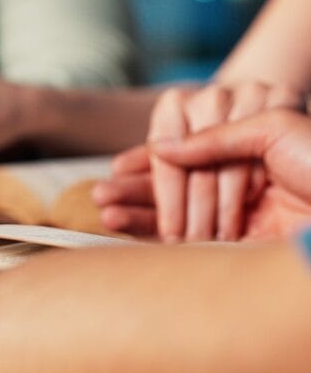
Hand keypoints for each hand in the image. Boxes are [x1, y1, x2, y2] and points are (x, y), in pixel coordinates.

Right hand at [95, 107, 310, 240]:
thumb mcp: (273, 126)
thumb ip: (214, 135)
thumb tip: (164, 145)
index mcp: (255, 144)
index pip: (190, 149)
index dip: (154, 157)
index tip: (121, 165)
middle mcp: (245, 177)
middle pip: (177, 181)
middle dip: (138, 188)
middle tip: (99, 193)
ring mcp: (240, 213)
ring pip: (175, 209)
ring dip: (136, 208)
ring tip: (101, 209)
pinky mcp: (237, 246)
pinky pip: (183, 237)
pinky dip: (150, 231)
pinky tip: (119, 223)